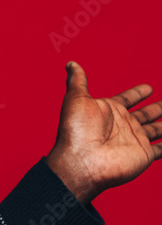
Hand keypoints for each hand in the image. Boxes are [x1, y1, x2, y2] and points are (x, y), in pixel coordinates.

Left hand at [46, 60, 161, 204]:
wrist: (82, 160)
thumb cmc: (77, 130)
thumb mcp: (76, 99)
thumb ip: (78, 81)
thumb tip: (71, 64)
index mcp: (109, 111)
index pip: (128, 99)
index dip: (137, 93)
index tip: (148, 87)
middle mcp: (123, 125)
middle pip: (145, 114)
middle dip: (157, 108)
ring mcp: (135, 140)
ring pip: (157, 129)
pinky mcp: (144, 154)